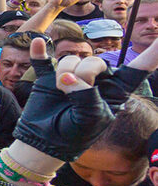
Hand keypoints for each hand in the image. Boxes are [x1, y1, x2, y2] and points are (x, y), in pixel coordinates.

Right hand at [12, 38, 152, 160]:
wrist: (44, 143)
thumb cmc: (74, 135)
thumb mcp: (90, 119)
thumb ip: (86, 95)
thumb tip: (66, 76)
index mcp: (114, 91)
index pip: (137, 71)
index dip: (152, 55)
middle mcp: (95, 81)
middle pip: (95, 61)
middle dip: (83, 72)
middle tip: (72, 92)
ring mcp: (70, 78)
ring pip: (70, 60)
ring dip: (62, 72)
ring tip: (60, 91)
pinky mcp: (48, 79)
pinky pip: (44, 61)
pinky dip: (39, 52)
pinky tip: (37, 42)